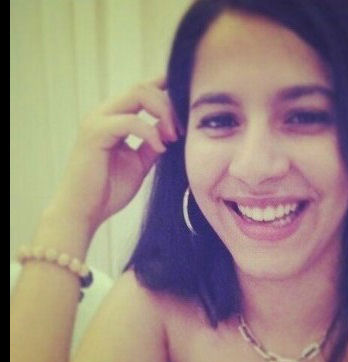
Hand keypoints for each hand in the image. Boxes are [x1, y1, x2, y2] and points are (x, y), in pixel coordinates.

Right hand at [48, 78, 179, 232]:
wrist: (84, 212)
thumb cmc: (108, 190)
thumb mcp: (139, 163)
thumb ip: (153, 143)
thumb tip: (171, 128)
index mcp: (113, 118)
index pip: (141, 90)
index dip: (164, 87)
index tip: (188, 101)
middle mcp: (104, 113)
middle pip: (143, 87)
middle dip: (169, 104)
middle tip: (182, 130)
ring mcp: (97, 120)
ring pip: (138, 93)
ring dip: (163, 112)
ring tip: (174, 137)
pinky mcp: (95, 133)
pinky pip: (130, 121)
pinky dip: (150, 132)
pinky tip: (161, 148)